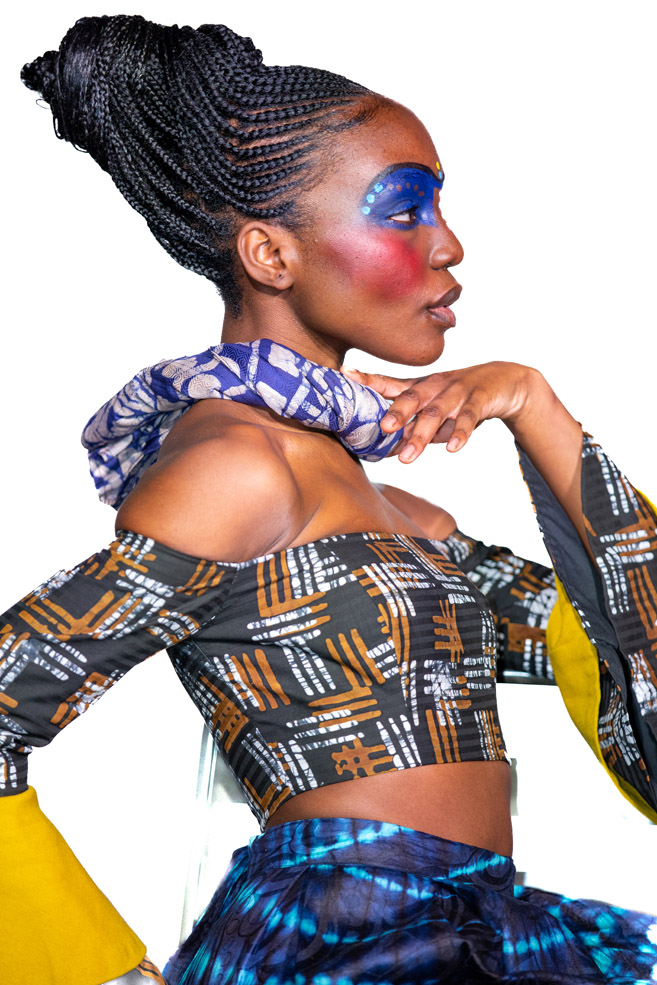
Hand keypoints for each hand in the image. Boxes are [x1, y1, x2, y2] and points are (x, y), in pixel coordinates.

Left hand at [342, 362, 539, 462]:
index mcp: (420, 386)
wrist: (504, 381)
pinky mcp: (479, 400)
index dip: (368, 379)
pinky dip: (460, 433)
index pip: (390, 383)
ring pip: (437, 412)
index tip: (345, 374)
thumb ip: (411, 424)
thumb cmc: (458, 398)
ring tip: (408, 457)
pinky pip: (469, 418)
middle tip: (382, 428)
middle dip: (396, 412)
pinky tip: (452, 449)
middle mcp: (435, 386)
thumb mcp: (433, 407)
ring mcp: (458, 392)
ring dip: (422, 434)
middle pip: (412, 397)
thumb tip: (386, 448)